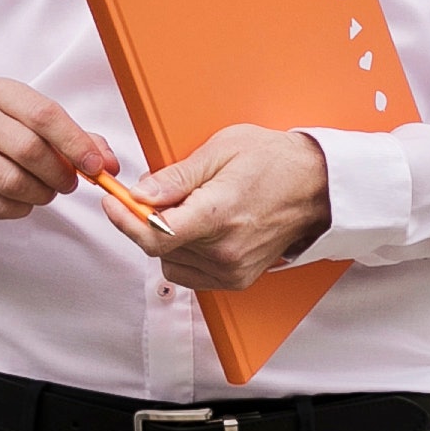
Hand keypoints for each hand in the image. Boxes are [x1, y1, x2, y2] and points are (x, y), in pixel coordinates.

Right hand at [0, 76, 119, 226]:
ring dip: (40, 194)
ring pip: (11, 180)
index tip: (97, 167)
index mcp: (0, 92)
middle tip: (69, 184)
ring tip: (45, 192)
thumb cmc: (6, 137)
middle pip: (29, 149)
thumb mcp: (40, 128)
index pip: (44, 114)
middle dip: (59, 174)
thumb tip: (109, 165)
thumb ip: (80, 141)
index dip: (75, 144)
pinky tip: (21, 201)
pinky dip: (18, 209)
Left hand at [115, 124, 332, 290]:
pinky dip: (183, 253)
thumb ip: (176, 176)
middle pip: (158, 248)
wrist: (316, 187)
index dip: (124, 221)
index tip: (113, 202)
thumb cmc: (273, 161)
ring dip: (167, 238)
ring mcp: (232, 270)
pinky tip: (200, 229)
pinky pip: (189, 273)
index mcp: (217, 215)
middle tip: (158, 193)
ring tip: (190, 208)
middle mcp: (224, 251)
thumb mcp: (221, 150)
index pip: (153, 236)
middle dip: (147, 219)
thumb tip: (140, 193)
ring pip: (170, 262)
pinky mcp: (237, 280)